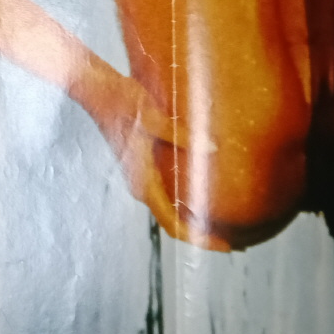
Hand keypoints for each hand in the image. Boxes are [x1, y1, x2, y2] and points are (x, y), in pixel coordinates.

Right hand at [83, 71, 231, 251]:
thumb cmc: (119, 100)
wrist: (95, 88)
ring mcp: (142, 175)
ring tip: (227, 220)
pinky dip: (188, 200)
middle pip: (174, 221)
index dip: (200, 239)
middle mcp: (141, 184)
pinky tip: (205, 189)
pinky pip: (168, 192)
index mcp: (142, 180)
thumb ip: (180, 134)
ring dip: (196, 218)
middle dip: (204, 234)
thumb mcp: (151, 116)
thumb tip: (212, 148)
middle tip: (238, 239)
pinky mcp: (143, 164)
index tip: (227, 245)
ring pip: (171, 208)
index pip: (173, 223)